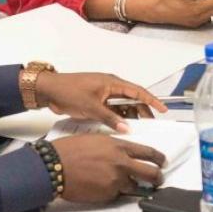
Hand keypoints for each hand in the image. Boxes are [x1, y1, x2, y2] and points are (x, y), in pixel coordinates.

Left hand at [35, 72, 167, 131]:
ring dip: (129, 115)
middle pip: (132, 99)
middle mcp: (110, 87)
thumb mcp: (91, 107)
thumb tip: (126, 129)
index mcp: (112, 83)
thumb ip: (110, 118)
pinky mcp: (96, 101)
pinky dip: (118, 117)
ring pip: (122, 105)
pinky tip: (120, 127)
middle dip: (142, 110)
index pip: (137, 91)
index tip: (163, 109)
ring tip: (136, 128)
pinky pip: (112, 109)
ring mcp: (103, 94)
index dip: (152, 100)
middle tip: (150, 124)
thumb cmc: (69, 92)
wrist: (49, 90)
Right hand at [52, 134, 164, 201]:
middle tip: (158, 179)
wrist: (56, 166)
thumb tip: (123, 152)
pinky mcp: (108, 194)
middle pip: (150, 173)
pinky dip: (114, 192)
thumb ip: (113, 145)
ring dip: (133, 186)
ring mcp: (116, 180)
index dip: (158, 158)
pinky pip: (117, 194)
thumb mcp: (96, 139)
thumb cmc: (71, 150)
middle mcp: (122, 163)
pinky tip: (103, 187)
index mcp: (119, 146)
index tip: (162, 161)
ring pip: (134, 187)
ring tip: (124, 185)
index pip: (148, 152)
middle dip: (158, 177)